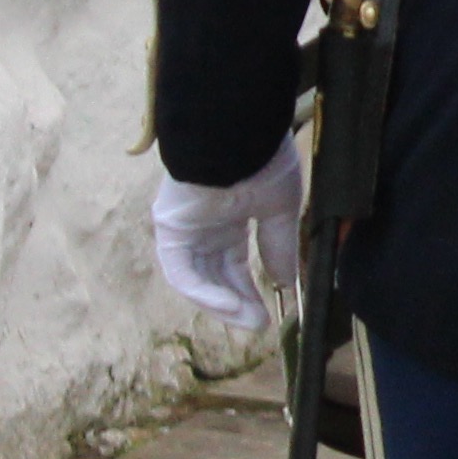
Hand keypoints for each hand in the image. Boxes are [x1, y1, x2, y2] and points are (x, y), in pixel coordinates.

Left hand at [153, 140, 304, 333]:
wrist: (239, 133)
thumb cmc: (262, 160)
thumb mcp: (280, 208)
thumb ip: (279, 246)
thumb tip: (286, 281)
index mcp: (227, 215)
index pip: (234, 263)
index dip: (250, 288)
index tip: (271, 310)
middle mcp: (202, 225)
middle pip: (215, 275)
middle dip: (237, 302)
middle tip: (258, 325)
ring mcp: (184, 228)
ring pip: (197, 278)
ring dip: (222, 303)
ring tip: (249, 320)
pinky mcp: (171, 230)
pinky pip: (183, 271)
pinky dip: (204, 291)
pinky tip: (230, 305)